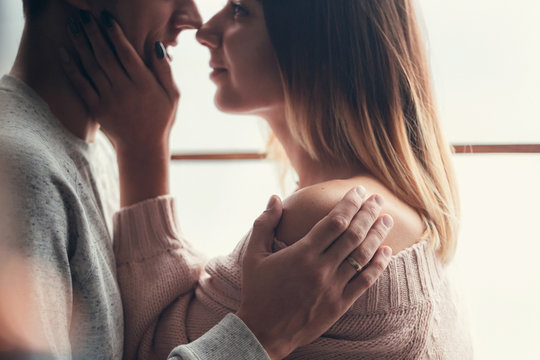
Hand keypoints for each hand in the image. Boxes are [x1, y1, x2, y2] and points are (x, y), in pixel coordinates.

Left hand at [61, 10, 177, 152]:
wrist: (143, 147)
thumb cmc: (161, 118)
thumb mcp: (172, 95)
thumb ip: (165, 70)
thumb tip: (156, 46)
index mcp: (144, 84)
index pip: (127, 53)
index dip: (115, 34)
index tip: (106, 18)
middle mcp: (125, 90)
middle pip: (105, 55)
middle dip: (93, 33)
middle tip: (83, 16)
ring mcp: (109, 99)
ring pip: (91, 67)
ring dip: (80, 44)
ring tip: (72, 26)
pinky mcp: (97, 109)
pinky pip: (82, 85)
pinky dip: (72, 68)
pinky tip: (64, 53)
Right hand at [236, 187, 392, 359]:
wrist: (263, 332)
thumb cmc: (257, 291)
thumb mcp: (253, 255)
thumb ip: (264, 224)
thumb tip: (274, 198)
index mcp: (302, 253)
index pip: (334, 221)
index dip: (350, 203)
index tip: (359, 191)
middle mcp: (321, 268)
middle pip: (353, 235)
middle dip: (368, 213)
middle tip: (378, 199)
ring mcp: (332, 287)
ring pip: (362, 256)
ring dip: (377, 235)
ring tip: (387, 220)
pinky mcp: (339, 305)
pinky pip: (364, 282)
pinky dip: (378, 265)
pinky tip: (387, 252)